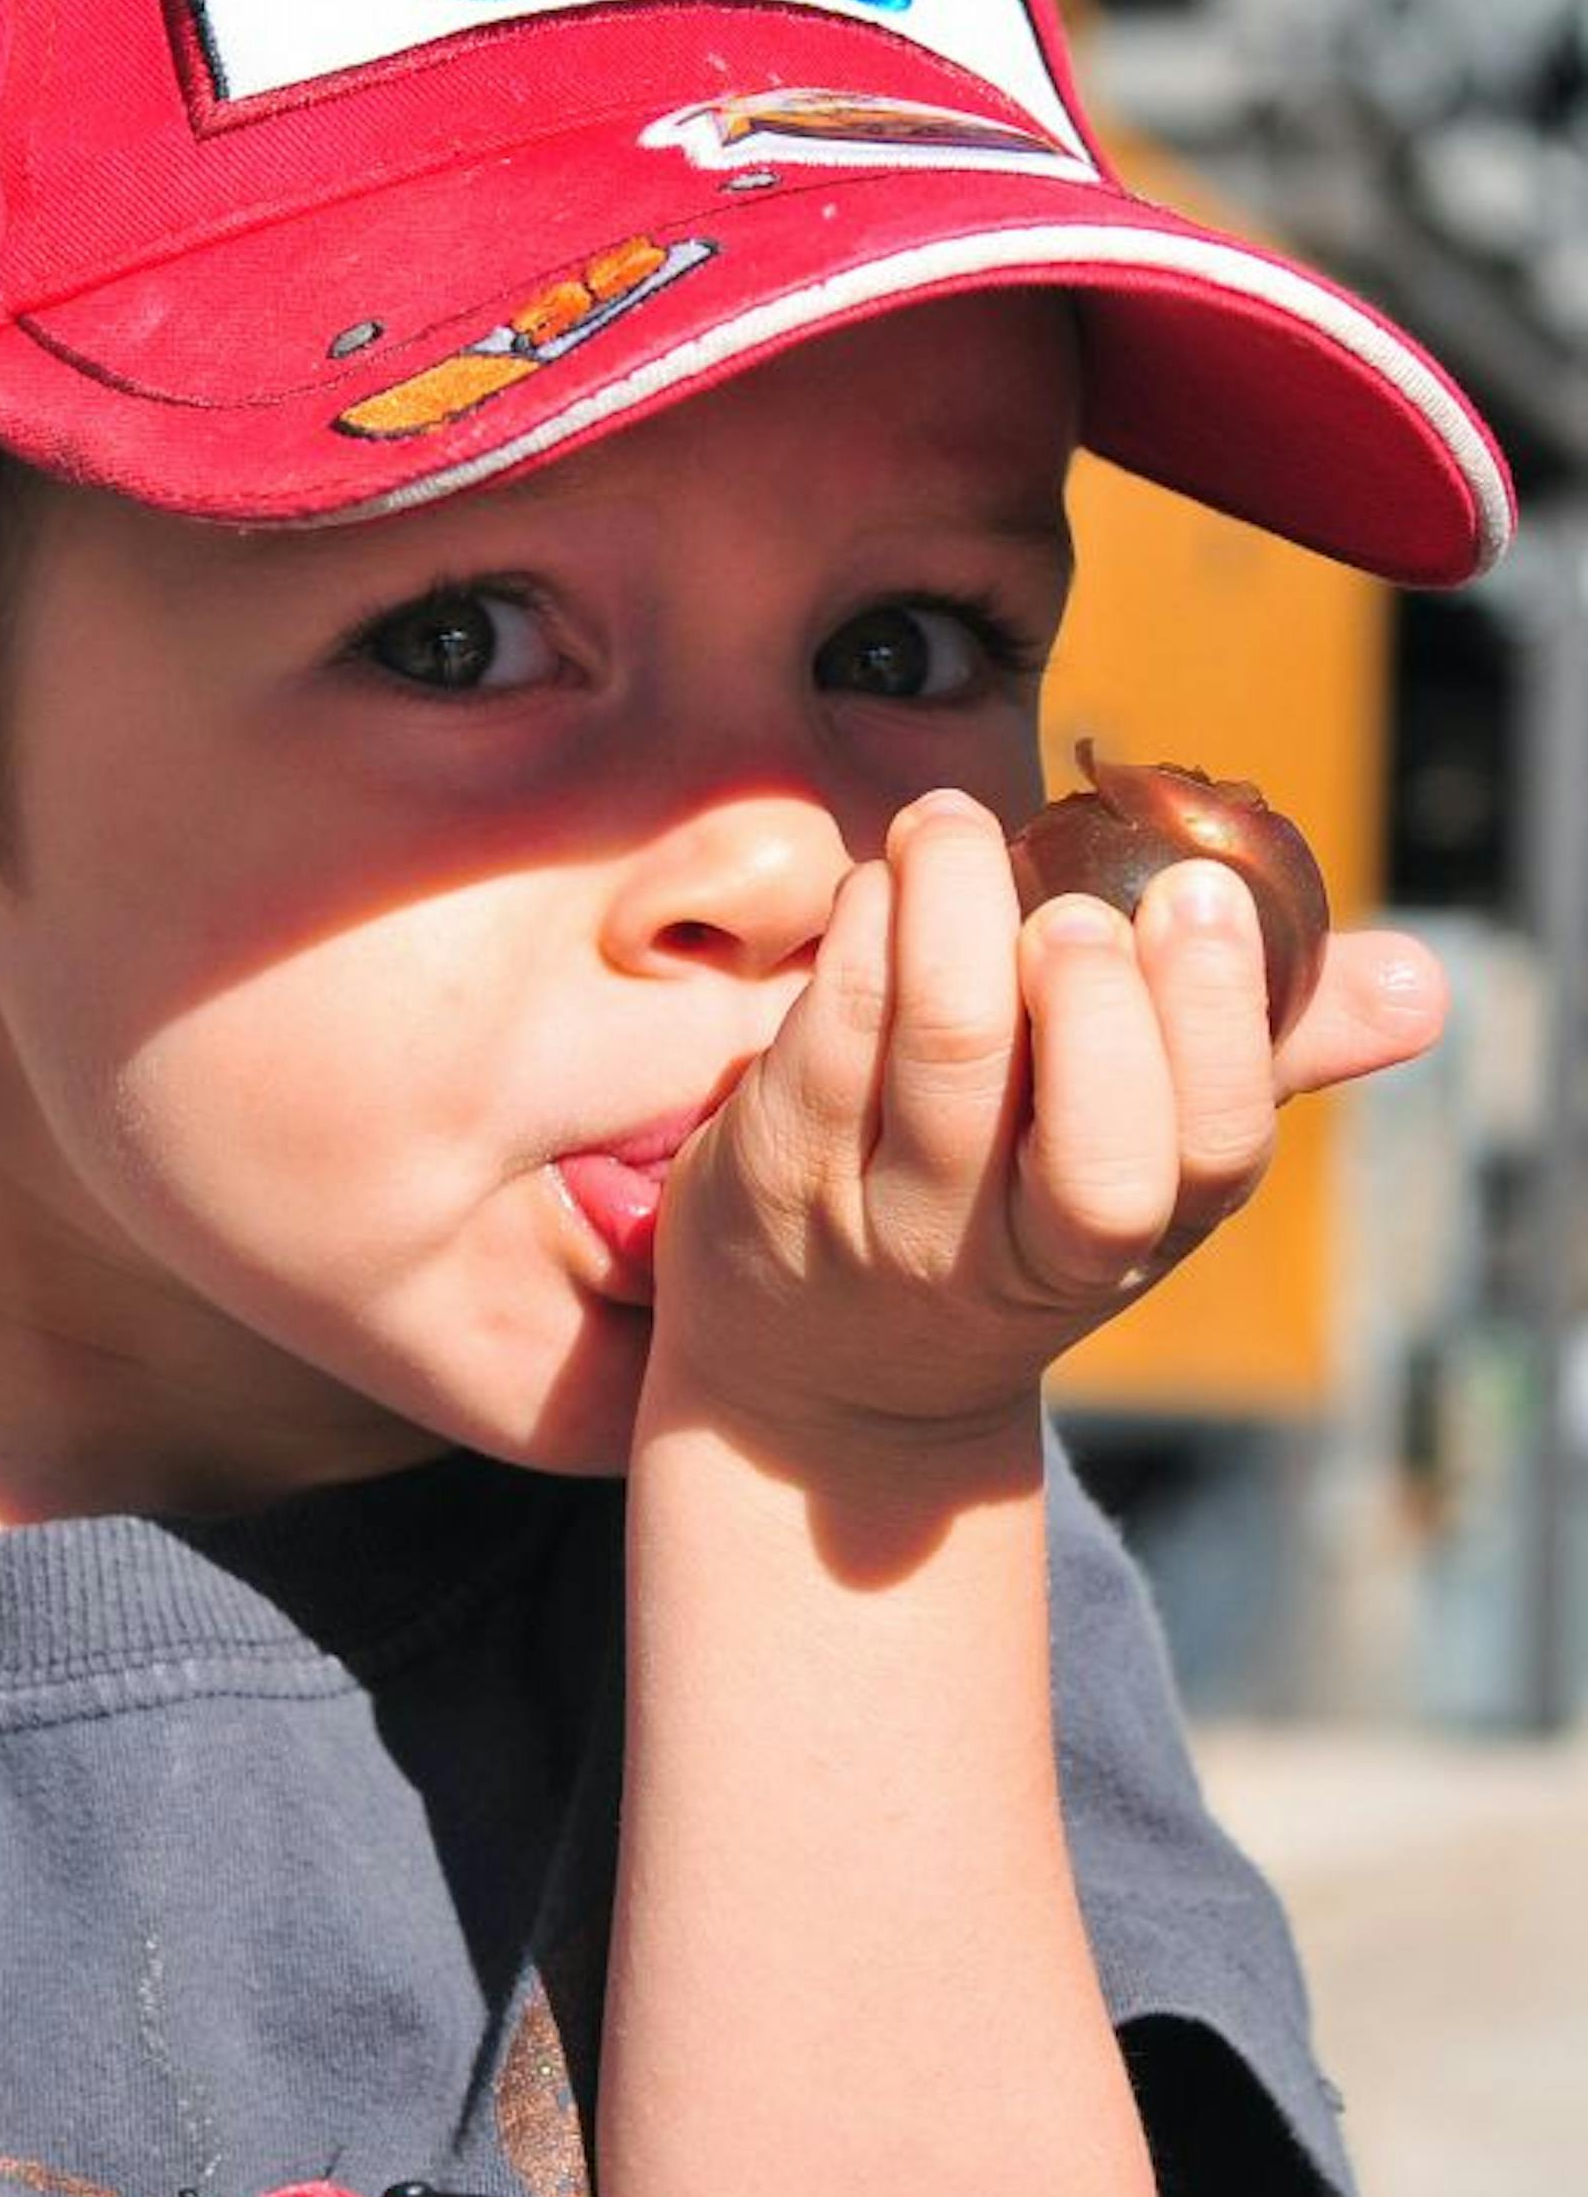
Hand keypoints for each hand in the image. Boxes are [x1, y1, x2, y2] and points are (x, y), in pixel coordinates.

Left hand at [647, 785, 1445, 1451]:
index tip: (1199, 899)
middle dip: (1097, 1015)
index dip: (1209, 1030)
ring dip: (951, 919)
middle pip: (1090, 1161)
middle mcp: (1013, 1252)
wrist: (814, 1374)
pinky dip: (860, 931)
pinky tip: (885, 875)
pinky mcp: (773, 1170)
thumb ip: (1263, 1054)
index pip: (1206, 1161)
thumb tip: (1423, 982)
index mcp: (1131, 1237)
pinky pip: (825, 1034)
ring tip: (954, 821)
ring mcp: (887, 1219)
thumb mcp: (1138, 1160)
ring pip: (942, 1067)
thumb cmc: (1005, 1209)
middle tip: (1076, 911)